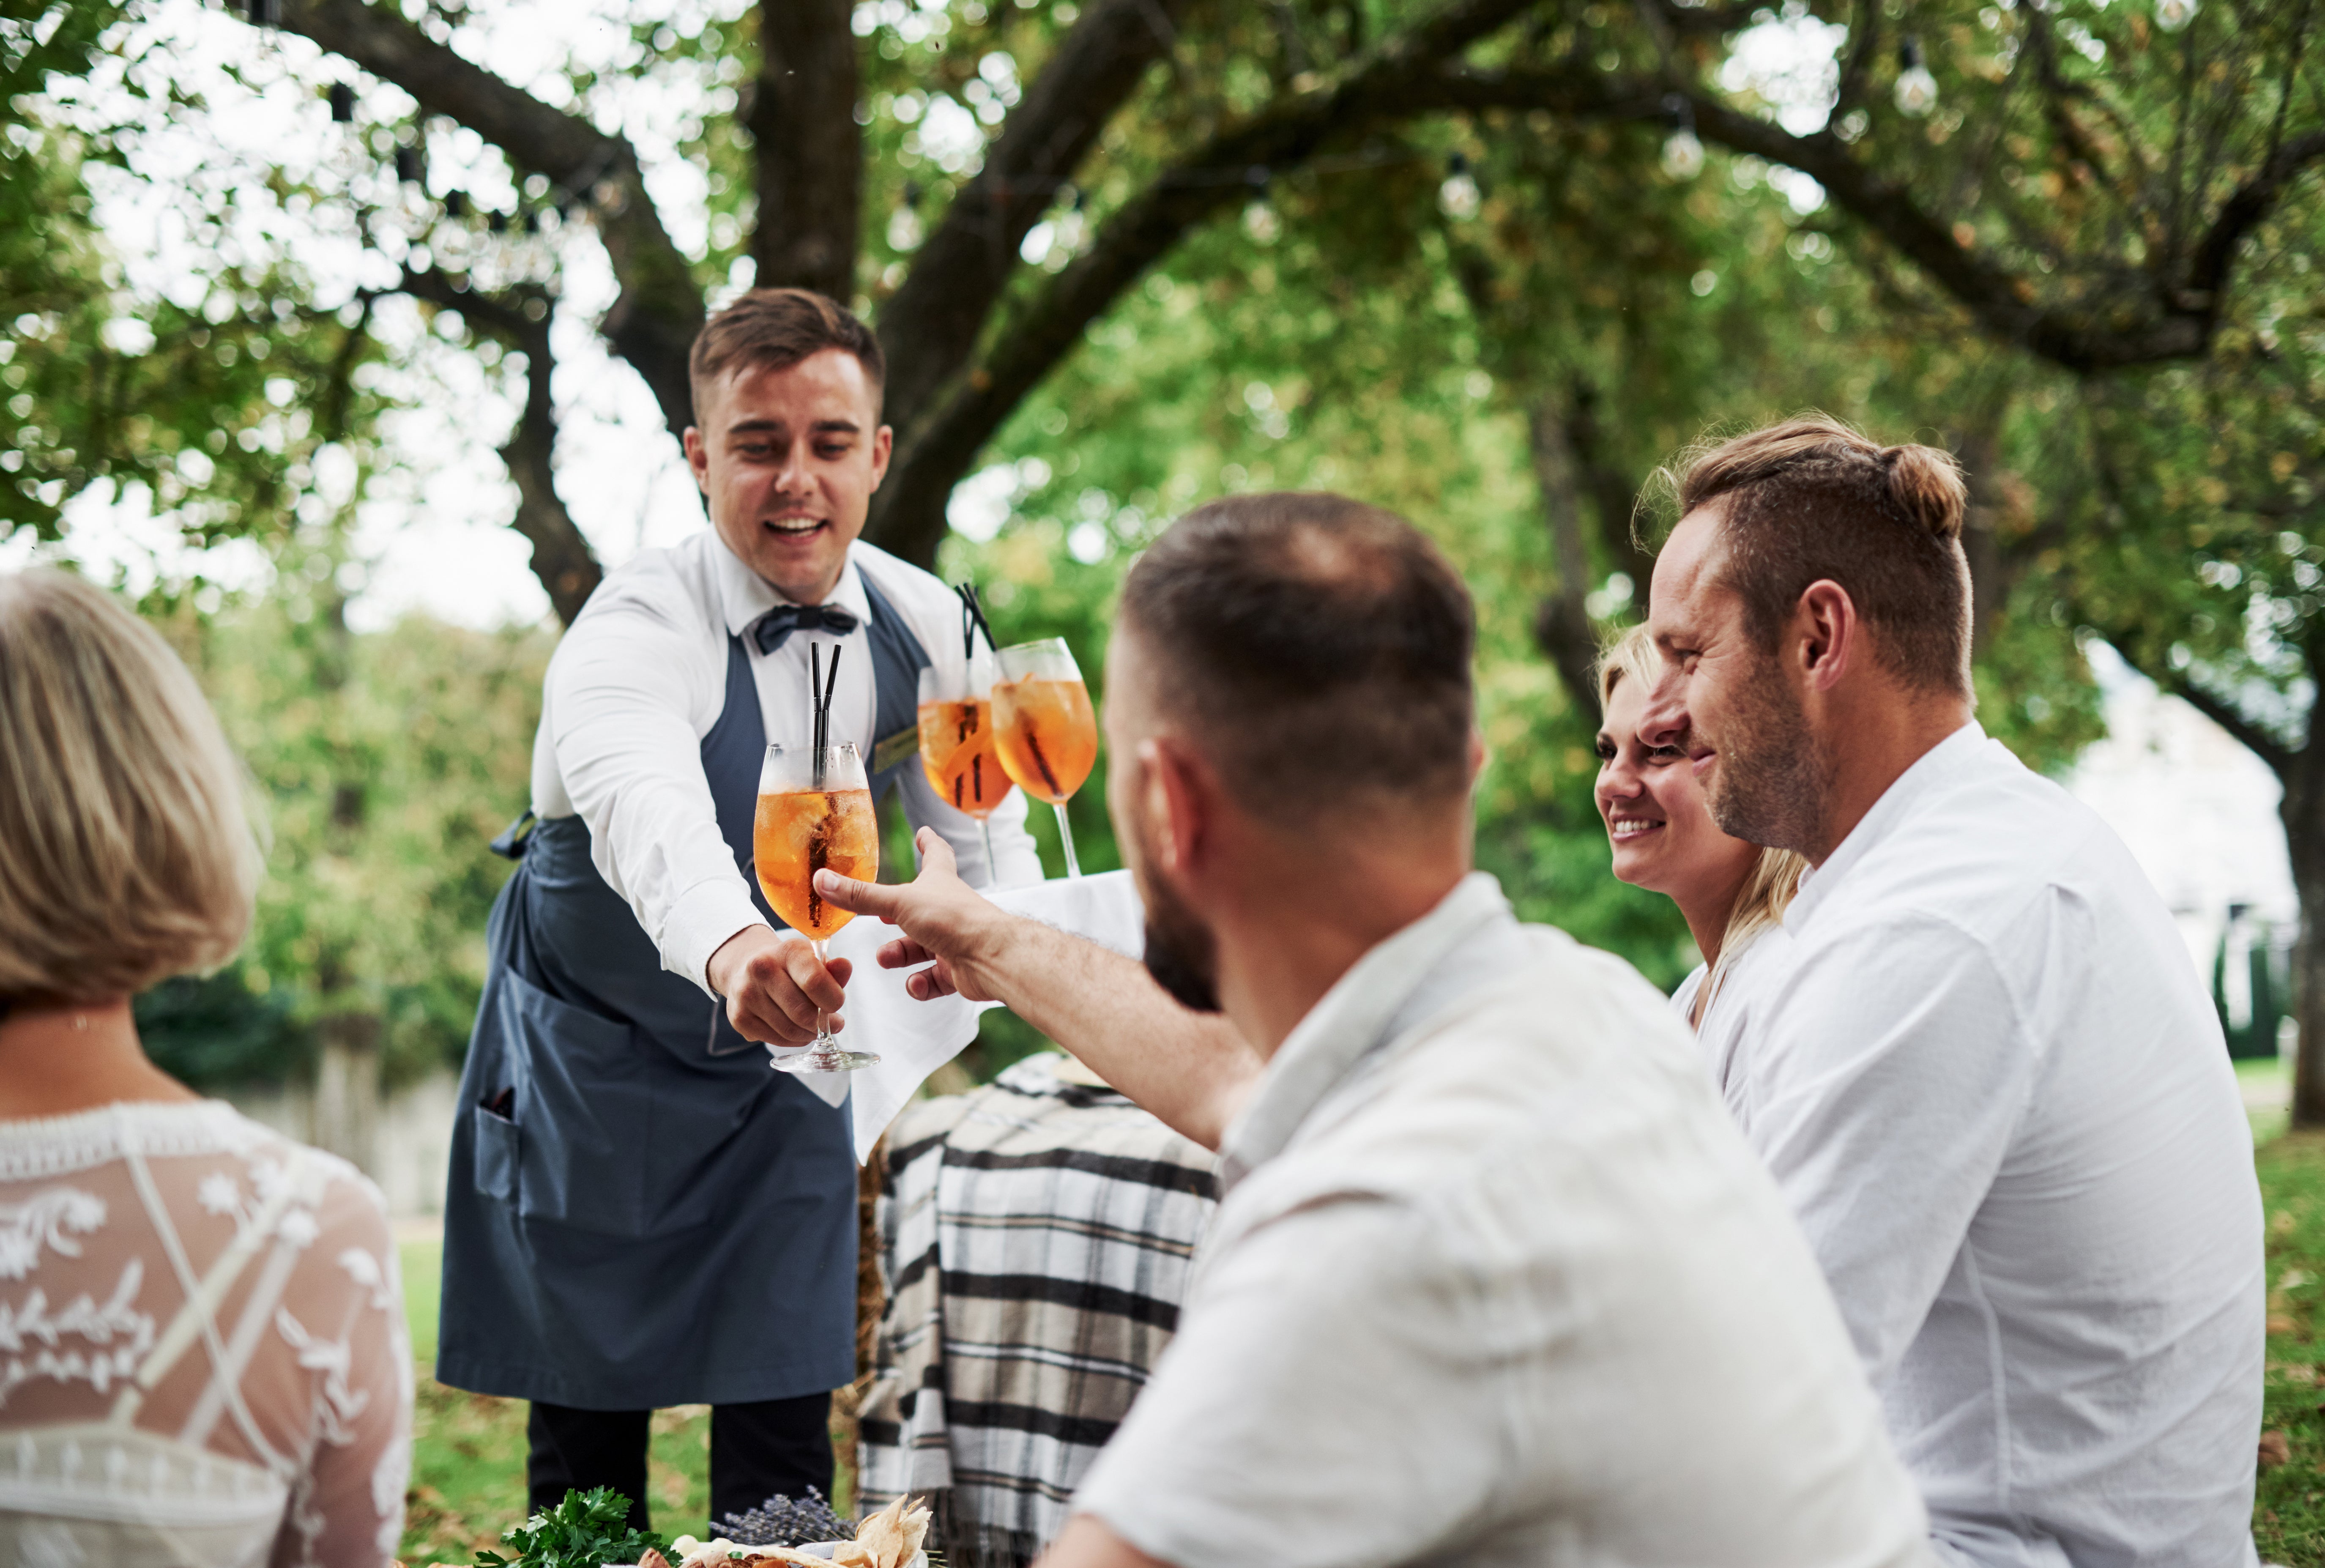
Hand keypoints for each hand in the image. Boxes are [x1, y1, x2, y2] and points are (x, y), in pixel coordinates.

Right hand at [705, 926, 852, 1045]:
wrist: (747, 970)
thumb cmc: (790, 969)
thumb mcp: (814, 962)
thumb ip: (833, 970)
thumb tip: (845, 967)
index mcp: (787, 951)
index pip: (814, 981)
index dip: (833, 1000)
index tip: (835, 1004)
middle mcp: (761, 969)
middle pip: (804, 1013)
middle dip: (821, 1023)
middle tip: (827, 1021)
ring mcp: (747, 995)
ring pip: (791, 1031)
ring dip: (808, 1033)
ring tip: (811, 1025)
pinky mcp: (739, 1018)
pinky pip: (777, 1040)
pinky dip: (792, 1039)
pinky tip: (793, 1027)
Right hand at [814, 829, 1013, 1002]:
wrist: (990, 957)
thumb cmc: (954, 919)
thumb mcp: (898, 903)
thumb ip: (860, 897)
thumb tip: (822, 880)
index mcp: (939, 882)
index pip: (935, 854)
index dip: (928, 842)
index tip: (924, 832)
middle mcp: (948, 909)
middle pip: (919, 911)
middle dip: (895, 919)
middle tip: (879, 922)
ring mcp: (955, 940)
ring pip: (922, 948)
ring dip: (901, 955)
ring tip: (887, 959)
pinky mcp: (959, 970)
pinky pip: (934, 979)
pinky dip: (921, 983)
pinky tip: (916, 983)